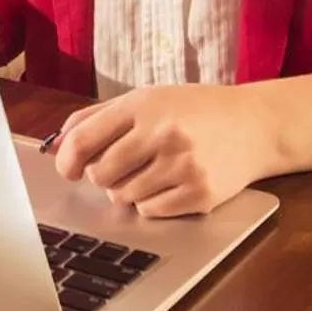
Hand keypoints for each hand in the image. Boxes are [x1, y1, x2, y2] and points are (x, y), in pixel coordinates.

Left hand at [51, 85, 275, 217]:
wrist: (256, 126)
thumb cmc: (196, 111)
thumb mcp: (149, 99)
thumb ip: (99, 117)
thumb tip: (55, 143)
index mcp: (144, 104)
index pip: (84, 139)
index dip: (66, 160)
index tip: (67, 169)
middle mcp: (163, 133)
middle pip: (101, 173)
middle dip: (102, 175)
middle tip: (120, 167)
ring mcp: (183, 165)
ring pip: (124, 196)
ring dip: (128, 189)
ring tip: (151, 171)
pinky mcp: (200, 194)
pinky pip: (150, 212)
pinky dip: (151, 204)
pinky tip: (169, 184)